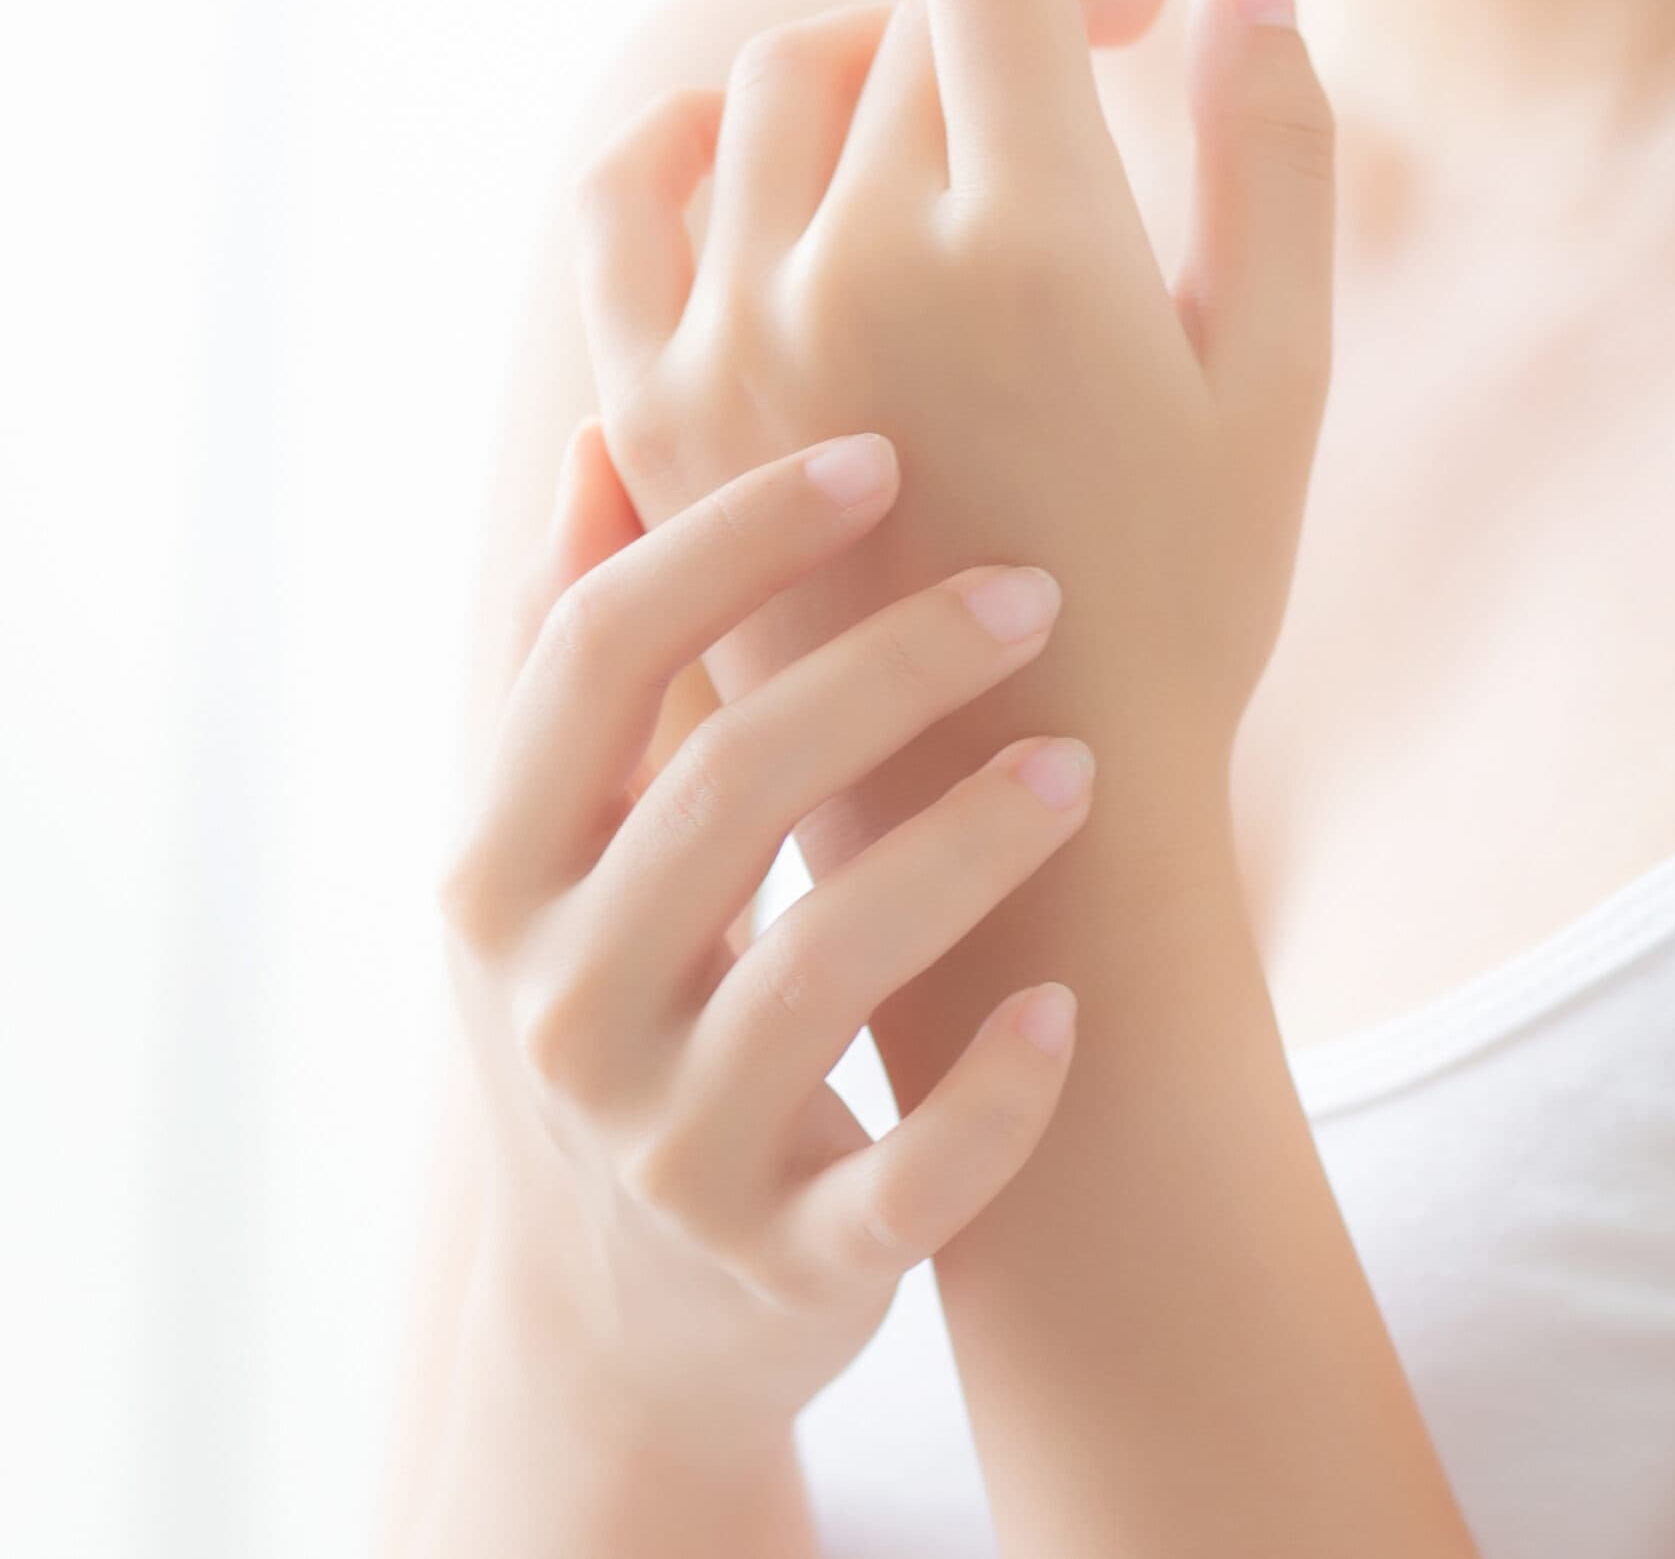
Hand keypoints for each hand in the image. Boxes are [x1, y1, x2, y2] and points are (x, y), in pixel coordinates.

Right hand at [437, 424, 1093, 1460]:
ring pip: (826, 967)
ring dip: (969, 844)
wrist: (609, 1331)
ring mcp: (667, 1149)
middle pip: (725, 785)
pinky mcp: (788, 1266)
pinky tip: (1069, 1011)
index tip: (878, 454)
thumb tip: (601, 440)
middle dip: (891, 666)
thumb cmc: (606, 1025)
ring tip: (1081, 760)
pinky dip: (998, 1096)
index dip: (732, 536)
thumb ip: (573, 664)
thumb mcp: (546, 863)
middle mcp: (558, 1009)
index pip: (592, 655)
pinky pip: (910, 1180)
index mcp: (495, 879)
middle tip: (1034, 593)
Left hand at [574, 0, 1332, 810]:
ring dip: (863, 72)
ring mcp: (732, 335)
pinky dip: (684, 141)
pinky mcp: (654, 413)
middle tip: (1070, 95)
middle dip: (999, 29)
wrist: (1037, 819)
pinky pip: (625, 201)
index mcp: (1030, 242)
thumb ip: (1272, 157)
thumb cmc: (1189, 603)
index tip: (1138, 9)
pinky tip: (744, 155)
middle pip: (898, 34)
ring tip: (940, 136)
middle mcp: (857, 261)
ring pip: (764, 96)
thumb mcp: (1274, 384)